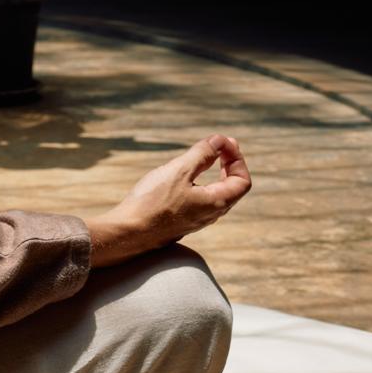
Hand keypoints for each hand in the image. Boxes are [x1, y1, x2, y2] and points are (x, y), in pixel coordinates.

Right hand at [85, 134, 251, 267]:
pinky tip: (186, 175)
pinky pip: (202, 199)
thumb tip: (220, 140)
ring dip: (216, 172)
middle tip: (220, 145)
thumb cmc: (153, 202)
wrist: (129, 232)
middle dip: (229, 163)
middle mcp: (211, 214)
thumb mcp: (179, 171)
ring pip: (217, 194)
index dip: (237, 158)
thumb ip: (202, 154)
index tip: (223, 143)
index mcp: (217, 202)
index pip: (242, 180)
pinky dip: (203, 182)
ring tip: (206, 156)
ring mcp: (197, 219)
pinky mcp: (183, 220)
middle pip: (232, 187)